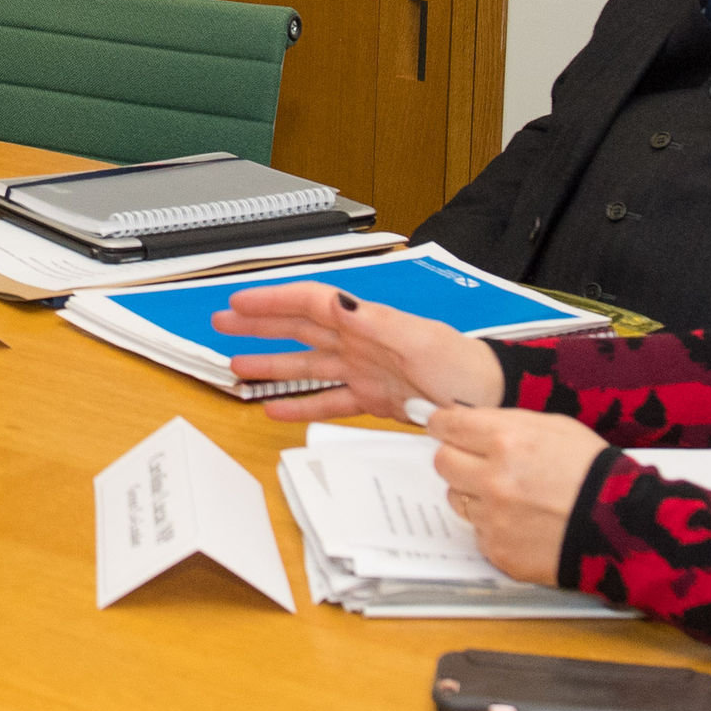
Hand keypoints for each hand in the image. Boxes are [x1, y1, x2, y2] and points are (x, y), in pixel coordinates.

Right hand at [213, 281, 506, 423]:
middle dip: (259, 325)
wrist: (487, 399)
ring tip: (237, 366)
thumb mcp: (417, 339)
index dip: (273, 301)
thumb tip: (337, 303)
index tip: (240, 301)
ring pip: (306, 366)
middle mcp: (359, 343)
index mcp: (366, 321)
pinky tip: (275, 409)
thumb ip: (373, 322)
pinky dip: (300, 406)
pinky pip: (326, 401)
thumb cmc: (462, 366)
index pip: (310, 304)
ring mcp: (362, 371)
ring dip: (271, 365)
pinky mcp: (370, 399)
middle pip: (298, 329)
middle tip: (223, 322)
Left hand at [429, 406, 609, 585]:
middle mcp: (493, 479)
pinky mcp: (497, 550)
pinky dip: (494, 525)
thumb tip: (460, 416)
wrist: (622, 525)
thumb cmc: (592, 472)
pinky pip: (478, 531)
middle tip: (480, 462)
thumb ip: (504, 421)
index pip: (447, 426)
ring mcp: (493, 518)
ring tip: (511, 494)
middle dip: (457, 458)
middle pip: (442, 462)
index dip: (443, 425)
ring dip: (474, 493)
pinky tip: (523, 520)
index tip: (444, 428)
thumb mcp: (556, 427)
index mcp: (506, 440)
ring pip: (457, 499)